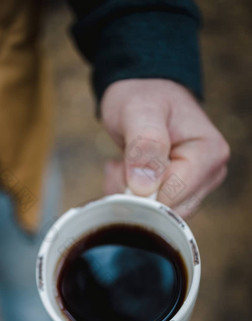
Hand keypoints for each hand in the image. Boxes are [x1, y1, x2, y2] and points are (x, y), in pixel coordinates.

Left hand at [100, 79, 229, 216]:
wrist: (142, 95)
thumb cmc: (143, 97)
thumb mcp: (138, 111)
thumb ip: (144, 144)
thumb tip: (145, 188)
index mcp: (209, 154)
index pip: (172, 197)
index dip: (140, 191)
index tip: (122, 166)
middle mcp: (210, 173)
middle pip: (168, 212)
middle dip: (134, 195)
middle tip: (119, 164)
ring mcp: (198, 185)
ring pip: (159, 216)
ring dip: (129, 195)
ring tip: (123, 164)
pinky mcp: (183, 192)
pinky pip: (154, 211)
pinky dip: (132, 197)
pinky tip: (127, 173)